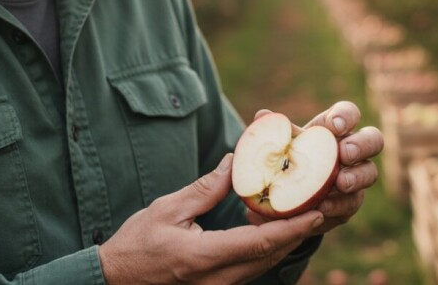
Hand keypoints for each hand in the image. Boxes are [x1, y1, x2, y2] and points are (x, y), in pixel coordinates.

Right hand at [98, 154, 323, 284]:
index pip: (258, 244)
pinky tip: (277, 231)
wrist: (116, 279)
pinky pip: (251, 269)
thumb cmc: (136, 243)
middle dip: (298, 234)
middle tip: (321, 207)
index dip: (290, 228)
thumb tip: (234, 163)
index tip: (315, 212)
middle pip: (269, 257)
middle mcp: (216, 279)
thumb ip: (204, 189)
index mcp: (202, 257)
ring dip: (286, 242)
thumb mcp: (167, 209)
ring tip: (307, 215)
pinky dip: (268, 250)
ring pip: (263, 266)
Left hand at [248, 101, 382, 234]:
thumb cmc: (288, 158)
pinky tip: (323, 207)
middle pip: (374, 140)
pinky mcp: (350, 202)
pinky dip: (338, 205)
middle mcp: (352, 150)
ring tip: (341, 182)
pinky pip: (351, 203)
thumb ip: (276, 133)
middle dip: (362, 145)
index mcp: (335, 128)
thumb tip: (262, 116)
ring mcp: (356, 177)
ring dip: (357, 177)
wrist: (288, 194)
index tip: (334, 126)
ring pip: (370, 173)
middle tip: (345, 154)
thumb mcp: (281, 145)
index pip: (349, 113)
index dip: (346, 117)